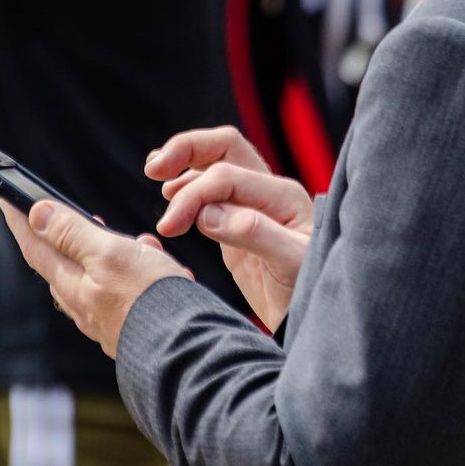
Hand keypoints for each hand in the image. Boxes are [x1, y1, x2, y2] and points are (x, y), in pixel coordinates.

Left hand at [0, 200, 190, 358]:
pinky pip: (123, 291)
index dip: (22, 223)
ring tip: (136, 240)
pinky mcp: (130, 323)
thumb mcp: (109, 253)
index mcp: (72, 284)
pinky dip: (133, 272)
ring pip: (97, 277)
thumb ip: (73, 234)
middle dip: (65, 237)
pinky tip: (156, 267)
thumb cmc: (148, 298)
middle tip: (66, 215)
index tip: (10, 203)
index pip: (36, 248)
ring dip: (109, 253)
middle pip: (63, 264)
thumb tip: (38, 214)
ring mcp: (105, 317)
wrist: (183, 345)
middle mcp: (83, 304)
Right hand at [146, 126, 312, 332]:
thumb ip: (255, 234)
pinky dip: (186, 186)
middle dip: (186, 150)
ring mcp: (252, 205)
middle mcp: (267, 192)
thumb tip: (209, 214)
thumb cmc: (308, 289)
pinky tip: (169, 193)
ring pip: (214, 164)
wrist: (311, 317)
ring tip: (157, 180)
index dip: (193, 194)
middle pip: (224, 148)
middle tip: (153, 170)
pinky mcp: (237, 224)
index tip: (169, 227)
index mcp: (282, 195)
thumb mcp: (290, 263)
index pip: (227, 175)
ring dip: (183, 166)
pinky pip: (210, 192)